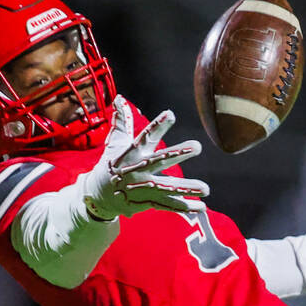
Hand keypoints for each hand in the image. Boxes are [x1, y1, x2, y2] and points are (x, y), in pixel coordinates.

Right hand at [81, 97, 209, 220]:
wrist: (100, 196)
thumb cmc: (111, 165)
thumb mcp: (115, 143)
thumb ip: (122, 121)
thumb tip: (120, 99)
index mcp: (131, 153)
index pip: (145, 136)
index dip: (157, 126)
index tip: (171, 114)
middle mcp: (139, 170)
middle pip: (160, 161)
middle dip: (179, 154)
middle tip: (197, 146)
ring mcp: (144, 188)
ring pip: (168, 188)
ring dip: (187, 188)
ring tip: (206, 188)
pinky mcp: (147, 203)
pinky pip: (168, 205)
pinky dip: (184, 207)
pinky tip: (201, 206)